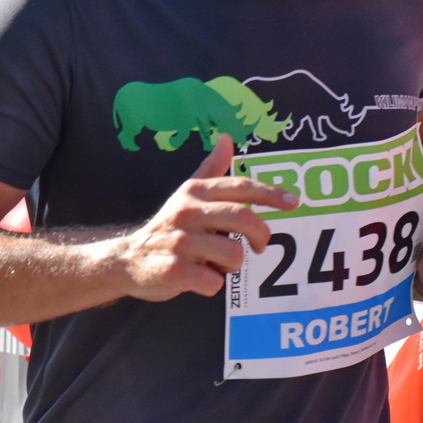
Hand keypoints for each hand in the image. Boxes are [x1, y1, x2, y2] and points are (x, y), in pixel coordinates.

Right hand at [109, 135, 299, 301]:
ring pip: (234, 254)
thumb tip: (226, 138)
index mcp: (193, 193)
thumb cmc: (168, 228)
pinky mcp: (174, 269)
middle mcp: (186, 212)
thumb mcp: (186, 195)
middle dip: (261, 235)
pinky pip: (215, 281)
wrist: (127, 260)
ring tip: (215, 263)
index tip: (295, 202)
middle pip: (243, 218)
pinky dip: (213, 284)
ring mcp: (179, 241)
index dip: (271, 193)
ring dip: (232, 265)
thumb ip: (210, 169)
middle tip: (260, 247)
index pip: (239, 186)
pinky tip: (198, 278)